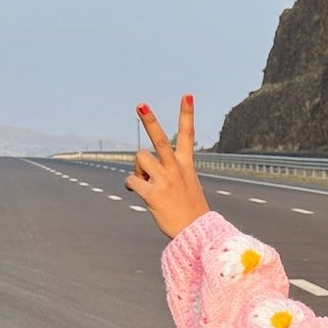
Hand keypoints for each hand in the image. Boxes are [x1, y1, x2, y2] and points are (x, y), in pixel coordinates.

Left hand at [126, 95, 210, 238]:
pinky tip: (138, 192)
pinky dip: (131, 185)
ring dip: (138, 169)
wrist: (196, 232)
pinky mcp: (153, 194)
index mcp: (186, 164)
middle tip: (140, 105)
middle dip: (149, 120)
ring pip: (140, 159)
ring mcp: (164, 181)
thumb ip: (164, 171)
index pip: (187, 135)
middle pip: (160, 140)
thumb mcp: (185, 184)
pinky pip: (132, 181)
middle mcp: (175, 169)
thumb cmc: (188, 208)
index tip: (187, 95)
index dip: (187, 114)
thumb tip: (138, 169)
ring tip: (147, 182)